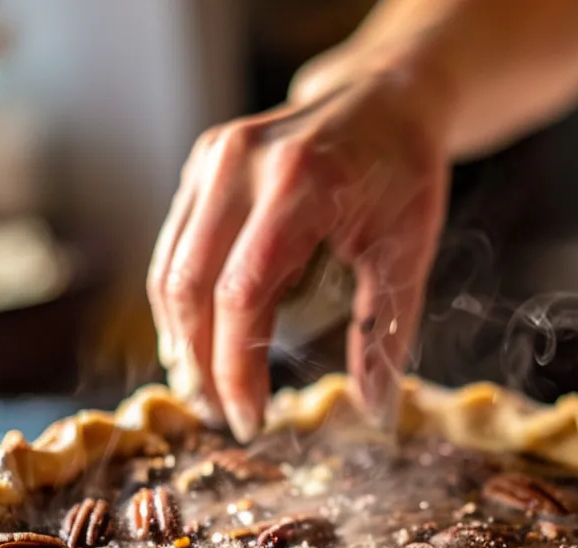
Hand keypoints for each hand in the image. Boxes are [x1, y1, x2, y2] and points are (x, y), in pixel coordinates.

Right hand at [147, 74, 449, 440]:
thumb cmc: (402, 173)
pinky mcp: (201, 165)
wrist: (385, 97)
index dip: (238, 368)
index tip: (253, 420)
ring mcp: (213, 159)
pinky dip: (179, 305)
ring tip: (204, 391)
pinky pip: (173, 247)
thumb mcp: (409, 251)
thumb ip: (385, 333)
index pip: (243, 295)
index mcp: (300, 184)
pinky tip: (195, 343)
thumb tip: (375, 412)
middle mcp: (241, 164)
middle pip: (190, 288)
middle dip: (201, 366)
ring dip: (180, 341)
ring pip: (168, 271)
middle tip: (224, 417)